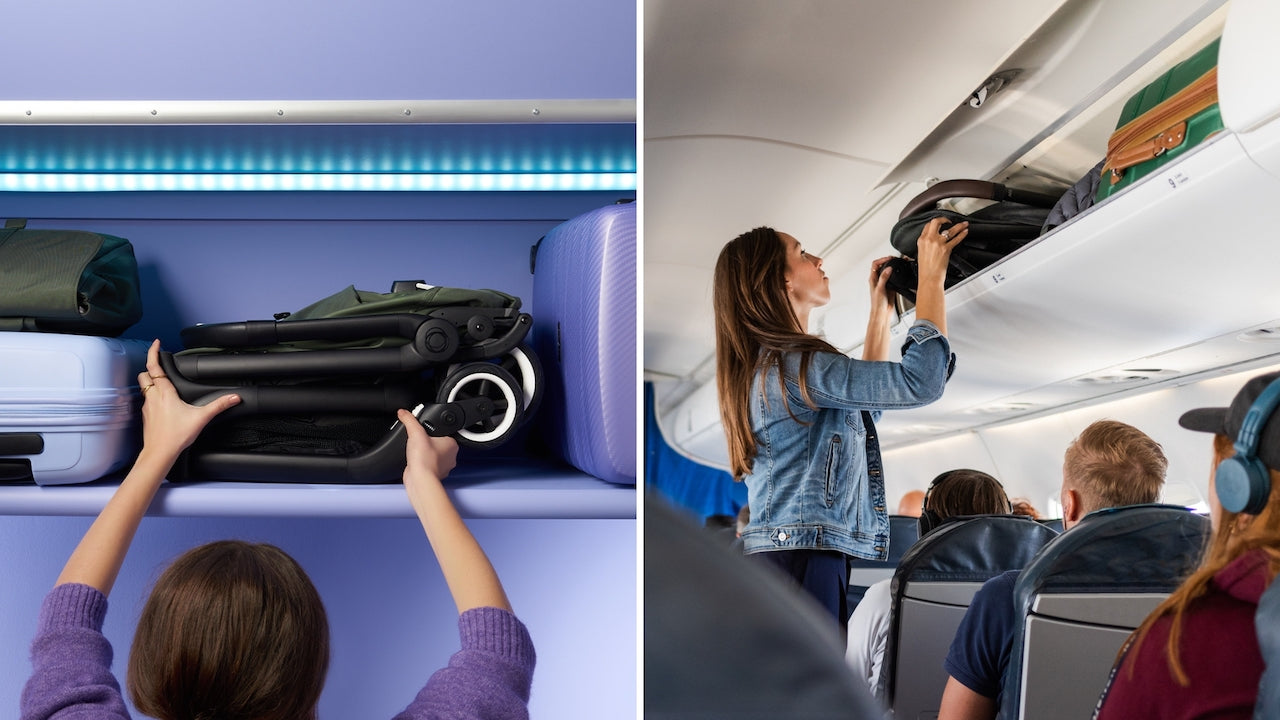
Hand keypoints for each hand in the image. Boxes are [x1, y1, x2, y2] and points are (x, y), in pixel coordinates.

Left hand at [137, 339, 239, 459]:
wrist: (159, 453)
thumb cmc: (176, 435)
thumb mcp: (201, 418)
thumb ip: (219, 405)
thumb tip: (234, 397)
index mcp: (164, 392)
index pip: (154, 367)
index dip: (153, 352)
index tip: (156, 343)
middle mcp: (153, 397)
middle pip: (144, 374)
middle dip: (150, 367)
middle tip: (159, 363)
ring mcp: (147, 407)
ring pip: (143, 387)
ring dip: (150, 381)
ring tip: (162, 381)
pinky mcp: (146, 416)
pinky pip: (146, 400)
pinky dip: (152, 396)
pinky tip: (162, 403)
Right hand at [399, 408, 459, 487]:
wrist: (419, 480)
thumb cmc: (424, 460)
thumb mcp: (415, 433)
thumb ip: (409, 420)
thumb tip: (403, 412)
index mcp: (452, 444)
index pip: (444, 432)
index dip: (433, 430)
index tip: (425, 430)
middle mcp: (451, 456)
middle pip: (438, 443)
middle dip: (428, 441)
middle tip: (419, 441)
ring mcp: (443, 466)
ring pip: (434, 454)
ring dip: (425, 452)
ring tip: (417, 451)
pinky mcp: (434, 474)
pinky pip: (428, 464)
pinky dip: (422, 462)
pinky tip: (416, 460)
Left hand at [868, 255, 896, 311]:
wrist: (882, 313)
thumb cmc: (877, 304)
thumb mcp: (880, 289)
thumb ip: (884, 278)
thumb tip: (888, 268)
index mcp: (873, 279)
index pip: (875, 264)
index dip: (882, 259)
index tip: (889, 258)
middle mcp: (878, 280)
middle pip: (882, 266)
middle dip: (887, 261)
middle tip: (894, 259)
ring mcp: (884, 283)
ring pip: (888, 272)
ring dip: (892, 267)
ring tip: (897, 263)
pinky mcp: (891, 287)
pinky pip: (893, 278)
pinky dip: (897, 274)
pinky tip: (900, 274)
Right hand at [915, 217, 967, 287]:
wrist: (929, 278)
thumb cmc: (925, 269)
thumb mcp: (920, 253)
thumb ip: (925, 244)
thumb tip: (930, 241)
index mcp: (921, 240)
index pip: (928, 225)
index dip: (935, 222)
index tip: (939, 222)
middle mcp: (929, 239)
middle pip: (937, 222)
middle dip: (944, 219)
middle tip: (949, 220)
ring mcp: (938, 243)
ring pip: (950, 229)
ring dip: (959, 225)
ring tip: (963, 224)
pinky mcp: (946, 249)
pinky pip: (956, 238)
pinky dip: (962, 234)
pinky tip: (965, 232)